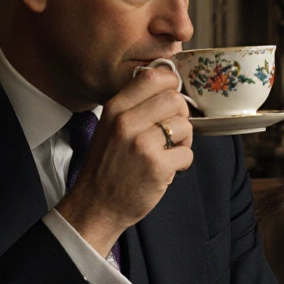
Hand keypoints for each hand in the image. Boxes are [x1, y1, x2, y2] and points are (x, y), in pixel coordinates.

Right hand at [55, 67, 193, 255]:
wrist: (95, 206)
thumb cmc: (106, 167)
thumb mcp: (109, 127)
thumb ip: (133, 107)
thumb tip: (168, 89)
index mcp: (115, 109)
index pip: (153, 77)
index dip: (171, 84)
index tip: (171, 99)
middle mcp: (126, 122)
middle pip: (175, 99)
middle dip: (181, 115)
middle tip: (173, 131)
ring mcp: (142, 144)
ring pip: (185, 126)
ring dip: (184, 140)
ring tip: (169, 151)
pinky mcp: (157, 166)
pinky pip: (187, 153)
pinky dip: (183, 162)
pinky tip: (168, 168)